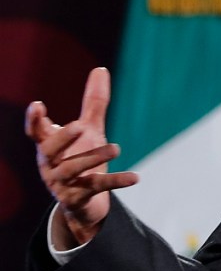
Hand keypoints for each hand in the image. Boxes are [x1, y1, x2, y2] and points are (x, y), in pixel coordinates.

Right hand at [25, 67, 138, 248]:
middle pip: (50, 151)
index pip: (36, 132)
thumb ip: (93, 103)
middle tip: (80, 125)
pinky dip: (116, 181)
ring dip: (93, 158)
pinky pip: (97, 188)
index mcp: (49, 146)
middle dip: (63, 138)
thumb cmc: (81, 157)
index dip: (34, 120)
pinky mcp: (78, 198)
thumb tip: (100, 69)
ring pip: (72, 170)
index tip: (38, 105)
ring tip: (117, 148)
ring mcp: (62, 183)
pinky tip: (136, 177)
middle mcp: (50, 164)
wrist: (84, 201)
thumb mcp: (90, 129)